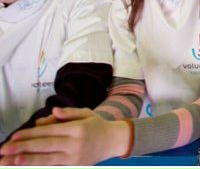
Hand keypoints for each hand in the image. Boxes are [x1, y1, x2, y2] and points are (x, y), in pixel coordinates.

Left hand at [0, 108, 129, 164]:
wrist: (113, 141)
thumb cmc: (96, 125)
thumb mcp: (86, 113)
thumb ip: (68, 112)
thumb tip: (52, 112)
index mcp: (77, 128)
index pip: (49, 132)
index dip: (30, 135)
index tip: (13, 137)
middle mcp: (75, 144)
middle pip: (44, 146)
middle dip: (22, 149)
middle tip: (4, 150)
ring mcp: (74, 158)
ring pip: (46, 160)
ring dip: (26, 162)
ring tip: (10, 162)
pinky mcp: (74, 167)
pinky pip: (53, 168)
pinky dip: (40, 167)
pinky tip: (27, 167)